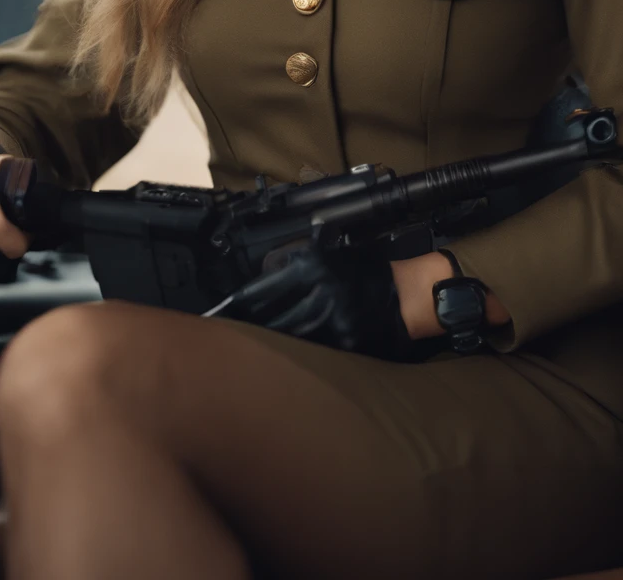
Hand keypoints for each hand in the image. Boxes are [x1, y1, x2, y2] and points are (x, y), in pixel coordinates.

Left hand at [209, 243, 417, 360]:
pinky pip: (309, 352)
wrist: (403, 296)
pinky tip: (278, 365)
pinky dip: (291, 358)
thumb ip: (296, 265)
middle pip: (269, 318)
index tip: (219, 314)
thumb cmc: (365, 272)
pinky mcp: (342, 347)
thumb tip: (261, 282)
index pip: (262, 290)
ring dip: (265, 347)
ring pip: (285, 338)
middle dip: (245, 330)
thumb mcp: (329, 256)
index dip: (237, 305)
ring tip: (244, 355)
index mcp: (312, 268)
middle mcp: (318, 294)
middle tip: (223, 338)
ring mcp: (331, 323)